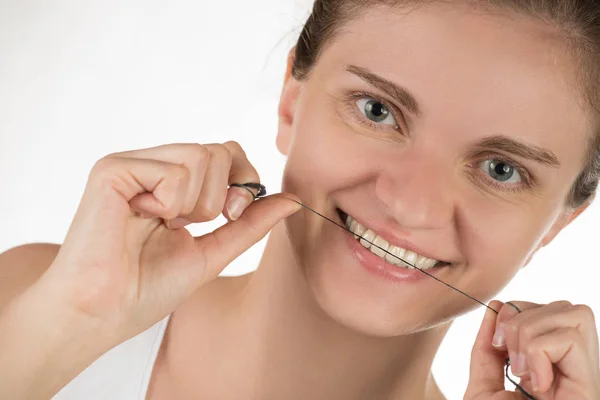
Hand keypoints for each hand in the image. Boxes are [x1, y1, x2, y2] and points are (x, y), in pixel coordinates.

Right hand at [34, 142, 300, 343]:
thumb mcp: (215, 250)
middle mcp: (155, 165)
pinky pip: (174, 171)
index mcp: (175, 182)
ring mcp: (134, 163)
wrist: (104, 313)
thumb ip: (251, 223)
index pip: (228, 152)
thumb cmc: (148, 287)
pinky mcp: (114, 169)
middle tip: (189, 224)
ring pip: (202, 156)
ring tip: (162, 224)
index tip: (231, 215)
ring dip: (195, 204)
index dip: (244, 180)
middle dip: (221, 197)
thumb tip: (293, 200)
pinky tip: (143, 218)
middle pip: (221, 150)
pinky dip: (171, 204)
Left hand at [465, 300, 599, 399]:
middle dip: (522, 321)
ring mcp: (587, 377)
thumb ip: (487, 347)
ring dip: (531, 338)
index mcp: (552, 365)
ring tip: (526, 375)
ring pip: (573, 313)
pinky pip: (570, 337)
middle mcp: (575, 368)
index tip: (498, 348)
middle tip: (511, 362)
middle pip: (563, 305)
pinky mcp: (592, 387)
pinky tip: (539, 386)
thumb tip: (496, 305)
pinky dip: (541, 354)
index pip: (548, 308)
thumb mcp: (482, 384)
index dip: (516, 313)